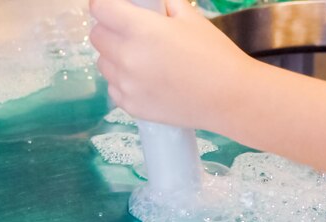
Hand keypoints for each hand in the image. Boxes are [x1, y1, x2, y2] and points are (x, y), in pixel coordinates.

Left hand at [89, 0, 256, 131]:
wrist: (229, 98)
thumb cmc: (214, 55)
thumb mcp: (190, 18)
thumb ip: (162, 6)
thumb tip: (146, 4)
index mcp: (141, 30)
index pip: (100, 9)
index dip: (102, 4)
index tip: (109, 5)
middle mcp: (127, 58)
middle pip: (96, 36)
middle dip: (108, 28)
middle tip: (128, 30)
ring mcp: (126, 85)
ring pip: (102, 62)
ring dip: (113, 55)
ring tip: (139, 57)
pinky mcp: (130, 106)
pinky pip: (113, 86)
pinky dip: (121, 80)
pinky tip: (144, 79)